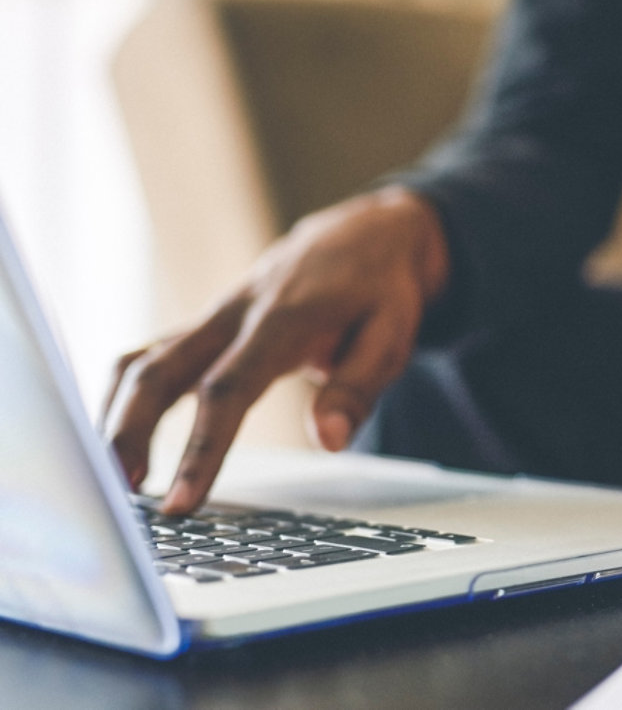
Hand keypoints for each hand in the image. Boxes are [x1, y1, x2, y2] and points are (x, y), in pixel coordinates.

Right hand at [103, 185, 449, 512]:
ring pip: (143, 362)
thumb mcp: (393, 335)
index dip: (201, 448)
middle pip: (160, 372)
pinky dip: (125, 398)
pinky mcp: (206, 326)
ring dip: (117, 418)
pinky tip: (118, 441)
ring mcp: (214, 317)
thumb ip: (358, 387)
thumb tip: (327, 441)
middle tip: (120, 498)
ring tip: (112, 481)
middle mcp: (235, 315)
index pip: (228, 390)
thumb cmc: (381, 289)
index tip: (181, 502)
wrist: (366, 236)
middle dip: (129, 435)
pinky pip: (150, 357)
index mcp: (281, 320)